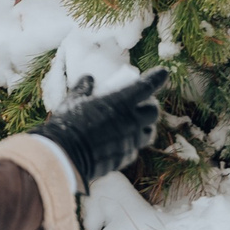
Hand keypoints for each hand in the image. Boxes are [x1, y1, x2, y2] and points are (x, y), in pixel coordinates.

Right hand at [30, 68, 168, 184]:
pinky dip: (131, 143)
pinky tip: (119, 142)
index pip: (147, 86)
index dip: (157, 78)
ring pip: (148, 132)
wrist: (65, 156)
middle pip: (153, 112)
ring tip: (134, 124)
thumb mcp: (73, 101)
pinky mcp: (125, 157)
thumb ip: (84, 88)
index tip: (163, 72)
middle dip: (150, 106)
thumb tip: (88, 79)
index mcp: (120, 102)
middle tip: (142, 104)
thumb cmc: (68, 124)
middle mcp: (131, 121)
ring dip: (144, 126)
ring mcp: (130, 141)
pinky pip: (134, 148)